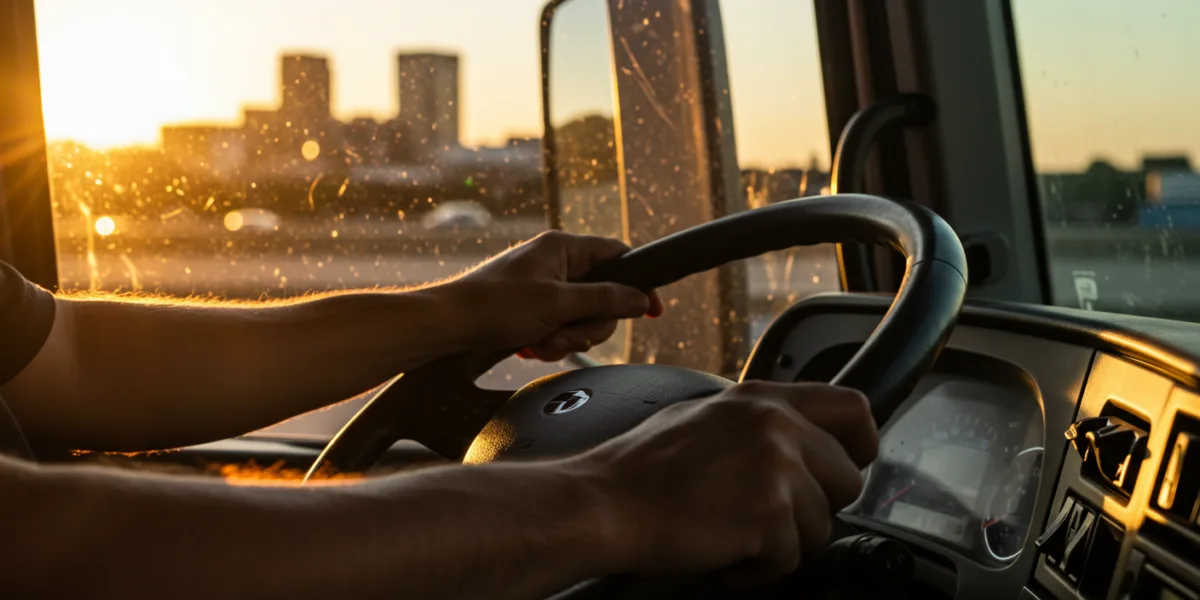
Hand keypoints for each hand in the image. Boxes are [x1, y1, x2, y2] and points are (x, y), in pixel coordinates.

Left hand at [442, 231, 663, 360]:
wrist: (447, 327)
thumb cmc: (495, 306)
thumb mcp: (558, 304)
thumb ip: (605, 299)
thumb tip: (641, 298)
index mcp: (562, 247)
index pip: (617, 255)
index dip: (638, 283)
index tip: (652, 311)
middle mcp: (554, 262)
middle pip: (602, 297)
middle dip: (588, 325)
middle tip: (566, 334)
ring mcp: (542, 287)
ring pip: (580, 318)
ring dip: (566, 338)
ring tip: (541, 341)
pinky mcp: (530, 309)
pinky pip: (558, 327)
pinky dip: (548, 342)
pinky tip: (529, 347)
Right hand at [567, 381, 876, 583]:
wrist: (603, 502)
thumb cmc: (639, 469)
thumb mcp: (704, 417)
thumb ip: (755, 423)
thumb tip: (790, 441)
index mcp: (762, 399)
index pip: (852, 407)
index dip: (859, 445)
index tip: (846, 465)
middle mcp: (776, 426)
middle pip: (847, 478)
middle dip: (816, 507)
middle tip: (771, 517)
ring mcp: (777, 469)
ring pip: (822, 525)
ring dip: (783, 541)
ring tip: (733, 533)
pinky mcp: (770, 515)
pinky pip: (790, 559)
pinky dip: (758, 568)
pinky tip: (723, 551)